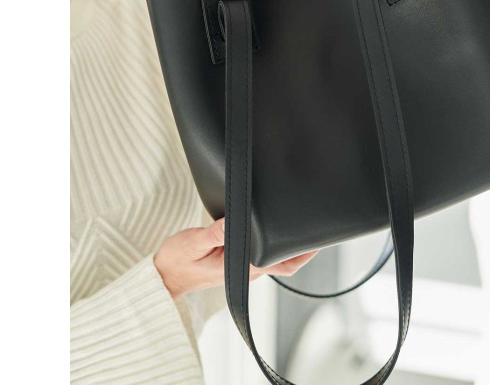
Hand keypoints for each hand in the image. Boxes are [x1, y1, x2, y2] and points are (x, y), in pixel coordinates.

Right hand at [154, 217, 318, 298]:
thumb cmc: (176, 261)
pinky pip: (265, 256)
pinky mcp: (238, 264)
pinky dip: (276, 246)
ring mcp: (245, 269)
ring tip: (302, 225)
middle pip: (287, 263)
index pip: (283, 263)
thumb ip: (214, 233)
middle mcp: (249, 271)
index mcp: (243, 268)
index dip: (303, 252)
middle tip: (317, 225)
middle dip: (304, 247)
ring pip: (277, 259)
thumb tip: (232, 221)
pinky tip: (276, 232)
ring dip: (290, 246)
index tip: (316, 235)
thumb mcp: (193, 243)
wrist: (163, 277)